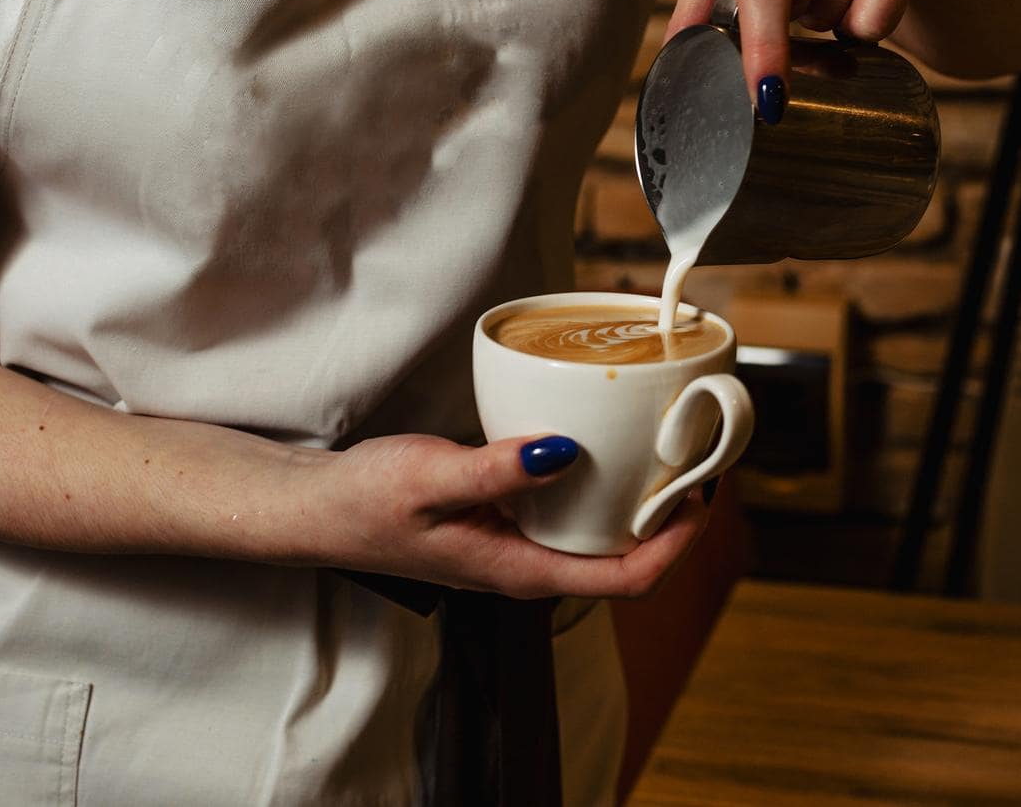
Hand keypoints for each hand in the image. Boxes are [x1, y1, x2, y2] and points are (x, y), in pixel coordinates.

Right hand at [323, 433, 707, 598]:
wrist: (319, 507)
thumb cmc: (365, 502)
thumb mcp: (430, 479)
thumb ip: (497, 471)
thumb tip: (565, 452)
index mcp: (521, 572)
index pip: (626, 579)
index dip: (676, 543)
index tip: (700, 495)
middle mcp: (530, 564)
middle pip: (627, 558)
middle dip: (671, 516)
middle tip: (698, 457)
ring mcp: (520, 543)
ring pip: (602, 533)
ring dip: (640, 498)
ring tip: (668, 444)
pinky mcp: (508, 518)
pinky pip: (571, 508)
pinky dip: (601, 481)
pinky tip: (605, 440)